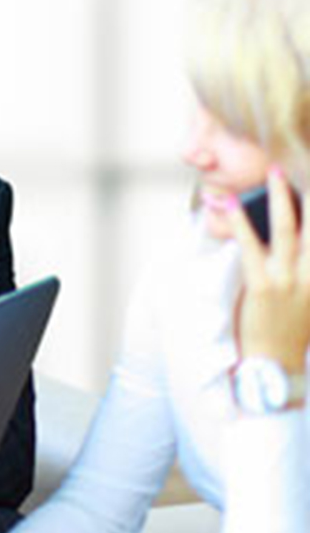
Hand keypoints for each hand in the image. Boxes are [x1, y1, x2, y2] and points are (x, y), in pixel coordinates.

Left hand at [226, 167, 309, 374]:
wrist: (277, 365)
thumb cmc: (291, 332)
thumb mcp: (309, 300)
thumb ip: (307, 273)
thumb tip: (298, 245)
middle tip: (306, 167)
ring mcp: (289, 278)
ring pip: (287, 229)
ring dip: (280, 197)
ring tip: (274, 172)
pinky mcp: (264, 285)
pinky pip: (251, 246)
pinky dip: (240, 222)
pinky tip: (231, 205)